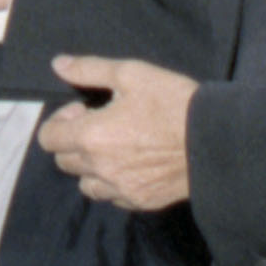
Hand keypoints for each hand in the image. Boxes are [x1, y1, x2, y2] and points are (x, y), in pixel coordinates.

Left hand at [38, 53, 198, 211]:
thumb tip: (58, 65)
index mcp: (90, 136)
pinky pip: (113, 197)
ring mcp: (120, 188)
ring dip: (91, 167)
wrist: (216, 140)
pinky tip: (133, 166)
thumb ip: (89, 70)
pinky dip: (114, 184)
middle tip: (102, 125)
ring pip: (86, 184)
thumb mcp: (131, 74)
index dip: (60, 122)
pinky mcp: (141, 201)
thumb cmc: (173, 102)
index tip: (84, 110)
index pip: (48, 139)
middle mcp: (99, 168)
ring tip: (115, 149)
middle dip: (73, 142)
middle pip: (64, 162)